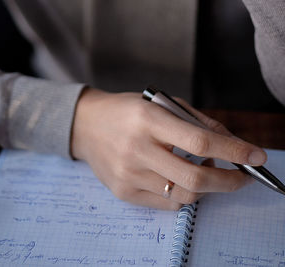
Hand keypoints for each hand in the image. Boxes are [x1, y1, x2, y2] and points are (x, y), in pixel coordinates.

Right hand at [71, 88, 266, 209]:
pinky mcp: (123, 192)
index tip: (256, 157)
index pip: (199, 142)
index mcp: (148, 120)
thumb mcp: (162, 104)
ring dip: (205, 188)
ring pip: (183, 196)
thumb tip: (232, 145)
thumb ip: (198, 123)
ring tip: (203, 172)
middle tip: (241, 177)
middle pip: (194, 178)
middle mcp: (136, 149)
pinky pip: (166, 203)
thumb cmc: (127, 112)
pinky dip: (182, 194)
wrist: (86, 126)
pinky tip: (178, 178)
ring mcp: (128, 174)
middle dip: (229, 182)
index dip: (234, 151)